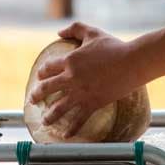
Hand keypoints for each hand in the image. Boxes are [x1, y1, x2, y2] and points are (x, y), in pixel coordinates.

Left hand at [26, 22, 142, 137]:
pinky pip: (79, 118)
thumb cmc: (113, 46)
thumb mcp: (92, 32)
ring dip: (50, 115)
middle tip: (32, 100)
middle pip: (48, 88)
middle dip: (37, 95)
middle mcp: (71, 78)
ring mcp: (81, 92)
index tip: (39, 77)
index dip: (42, 73)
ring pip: (59, 106)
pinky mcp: (93, 103)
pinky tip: (66, 135)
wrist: (132, 62)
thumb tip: (59, 32)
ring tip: (45, 121)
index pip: (48, 68)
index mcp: (70, 60)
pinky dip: (72, 128)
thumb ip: (74, 29)